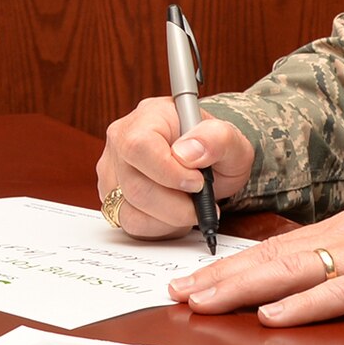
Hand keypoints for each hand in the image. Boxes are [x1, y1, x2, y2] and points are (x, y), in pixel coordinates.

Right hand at [96, 96, 254, 239]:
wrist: (208, 163)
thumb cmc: (215, 148)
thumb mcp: (231, 140)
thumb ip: (217, 139)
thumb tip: (188, 152)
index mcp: (149, 116)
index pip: (139, 146)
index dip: (169, 173)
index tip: (198, 183)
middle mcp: (122, 140)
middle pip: (135, 187)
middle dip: (175, 206)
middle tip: (201, 202)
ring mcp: (113, 170)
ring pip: (129, 211)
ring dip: (168, 219)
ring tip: (189, 207)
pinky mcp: (111, 196)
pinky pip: (129, 224)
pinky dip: (158, 227)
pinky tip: (174, 214)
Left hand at [170, 200, 343, 326]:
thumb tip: (302, 287)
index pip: (274, 249)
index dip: (228, 266)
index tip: (190, 281)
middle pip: (271, 258)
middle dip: (219, 277)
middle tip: (175, 293)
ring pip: (293, 271)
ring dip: (244, 288)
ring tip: (204, 302)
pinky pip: (340, 293)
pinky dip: (304, 305)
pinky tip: (274, 316)